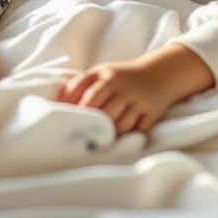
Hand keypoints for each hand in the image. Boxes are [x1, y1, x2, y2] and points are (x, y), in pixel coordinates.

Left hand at [56, 60, 174, 137]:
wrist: (159, 74)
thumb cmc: (121, 77)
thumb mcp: (101, 72)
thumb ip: (79, 85)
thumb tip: (57, 104)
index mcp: (107, 76)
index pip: (88, 93)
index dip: (77, 109)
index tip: (68, 123)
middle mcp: (123, 87)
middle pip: (104, 111)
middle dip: (94, 127)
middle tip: (82, 140)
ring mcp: (139, 100)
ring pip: (121, 124)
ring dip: (111, 136)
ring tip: (100, 146)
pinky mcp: (152, 112)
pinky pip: (139, 130)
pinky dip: (129, 139)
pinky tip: (119, 145)